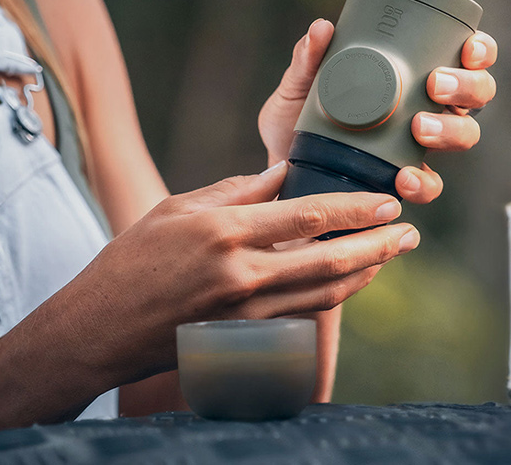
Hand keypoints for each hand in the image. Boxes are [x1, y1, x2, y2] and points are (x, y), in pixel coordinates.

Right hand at [53, 161, 418, 388]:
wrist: (101, 328)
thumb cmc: (132, 260)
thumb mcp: (177, 209)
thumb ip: (236, 191)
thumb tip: (283, 173)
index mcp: (223, 232)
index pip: (305, 215)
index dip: (354, 208)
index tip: (386, 200)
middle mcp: (241, 275)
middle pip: (329, 261)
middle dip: (377, 244)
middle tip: (409, 232)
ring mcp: (245, 314)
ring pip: (324, 294)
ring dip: (365, 274)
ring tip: (390, 255)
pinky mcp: (244, 338)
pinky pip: (302, 316)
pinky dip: (331, 298)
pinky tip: (348, 282)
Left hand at [259, 23, 497, 203]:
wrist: (278, 167)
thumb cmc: (295, 119)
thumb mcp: (298, 86)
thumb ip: (308, 60)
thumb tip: (322, 27)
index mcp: (413, 74)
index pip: (464, 56)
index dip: (480, 51)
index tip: (468, 48)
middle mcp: (426, 107)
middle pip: (476, 95)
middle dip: (468, 88)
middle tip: (435, 85)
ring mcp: (418, 145)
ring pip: (464, 135)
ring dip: (452, 130)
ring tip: (419, 127)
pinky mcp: (401, 180)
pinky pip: (429, 185)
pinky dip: (422, 183)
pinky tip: (403, 178)